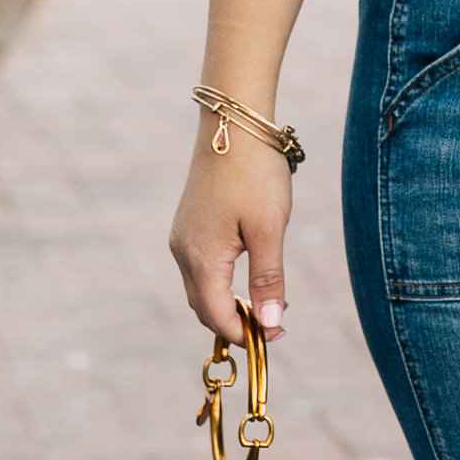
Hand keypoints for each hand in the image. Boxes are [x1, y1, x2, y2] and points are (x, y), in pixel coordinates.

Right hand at [169, 124, 291, 339]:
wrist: (234, 123)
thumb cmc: (255, 173)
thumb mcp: (269, 229)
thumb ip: (268, 280)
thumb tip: (269, 326)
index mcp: (201, 258)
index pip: (217, 316)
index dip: (246, 334)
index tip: (278, 337)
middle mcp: (183, 252)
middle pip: (204, 308)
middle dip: (235, 324)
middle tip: (273, 326)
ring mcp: (182, 237)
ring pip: (200, 289)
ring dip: (227, 305)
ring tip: (265, 304)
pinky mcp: (188, 225)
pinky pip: (199, 269)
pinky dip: (220, 284)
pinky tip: (247, 275)